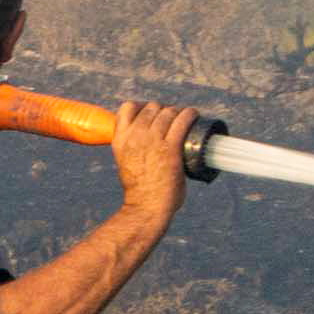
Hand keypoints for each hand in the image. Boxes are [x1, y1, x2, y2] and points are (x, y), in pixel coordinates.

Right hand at [107, 99, 200, 215]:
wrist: (146, 206)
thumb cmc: (139, 189)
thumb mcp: (126, 161)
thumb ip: (133, 147)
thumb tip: (147, 140)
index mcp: (120, 139)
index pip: (128, 107)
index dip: (143, 107)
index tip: (153, 115)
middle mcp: (134, 136)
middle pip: (152, 107)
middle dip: (164, 110)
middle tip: (174, 120)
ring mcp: (152, 140)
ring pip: (168, 112)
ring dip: (178, 112)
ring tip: (185, 117)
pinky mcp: (170, 147)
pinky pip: (182, 121)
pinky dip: (190, 115)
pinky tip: (193, 115)